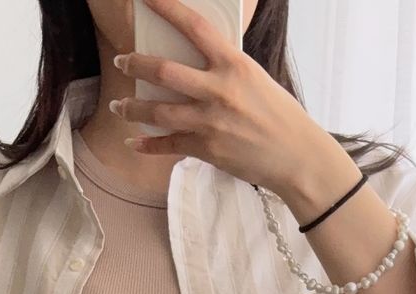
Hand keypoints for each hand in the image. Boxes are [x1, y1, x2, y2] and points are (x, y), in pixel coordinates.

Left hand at [111, 0, 330, 198]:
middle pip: (164, 71)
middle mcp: (218, 90)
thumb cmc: (279, 115)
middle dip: (135, 64)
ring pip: (158, 111)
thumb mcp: (255, 78)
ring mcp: (210, 122)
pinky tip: (133, 142)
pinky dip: (147, 145)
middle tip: (121, 61)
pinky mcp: (207, 149)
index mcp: (233, 64)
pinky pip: (168, 145)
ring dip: (132, 108)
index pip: (194, 27)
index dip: (167, 8)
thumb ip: (225, 69)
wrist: (296, 156)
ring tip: (119, 105)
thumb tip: (197, 62)